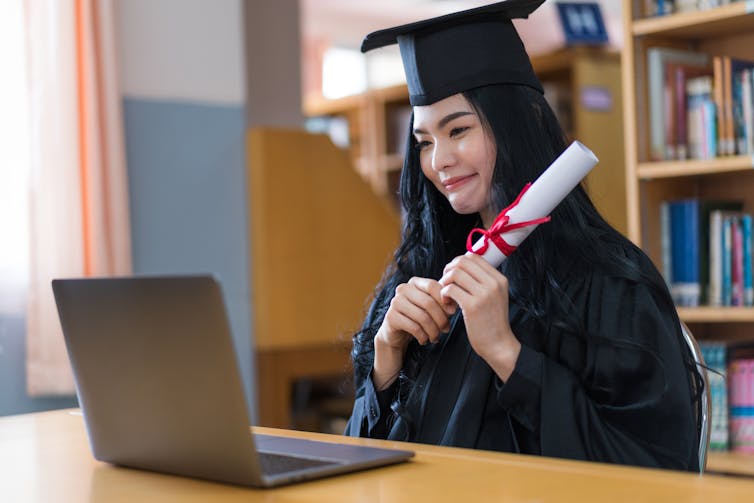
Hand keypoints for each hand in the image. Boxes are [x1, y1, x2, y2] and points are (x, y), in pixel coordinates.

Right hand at [372, 277, 454, 389]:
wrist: (398, 333)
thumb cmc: (420, 317)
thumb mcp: (433, 307)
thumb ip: (443, 302)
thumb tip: (454, 306)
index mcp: (414, 282)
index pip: (433, 286)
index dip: (445, 299)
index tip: (453, 313)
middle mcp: (403, 289)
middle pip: (429, 302)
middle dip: (441, 319)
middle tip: (446, 329)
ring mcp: (395, 302)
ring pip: (422, 317)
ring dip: (433, 330)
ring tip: (436, 337)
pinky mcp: (391, 317)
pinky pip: (413, 327)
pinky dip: (423, 336)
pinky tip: (424, 340)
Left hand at [439, 254, 520, 380]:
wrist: (499, 345)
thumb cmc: (492, 322)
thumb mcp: (494, 296)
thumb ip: (482, 281)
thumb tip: (460, 267)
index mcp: (499, 279)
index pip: (474, 256)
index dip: (458, 263)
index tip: (453, 275)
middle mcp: (493, 283)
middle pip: (462, 261)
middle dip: (449, 270)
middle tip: (446, 284)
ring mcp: (484, 294)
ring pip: (455, 274)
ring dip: (445, 283)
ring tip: (446, 296)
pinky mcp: (472, 306)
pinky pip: (450, 289)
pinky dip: (444, 295)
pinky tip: (447, 305)